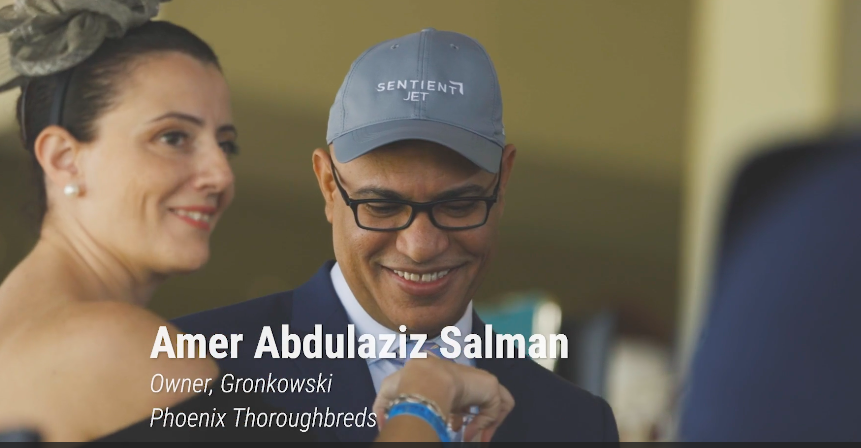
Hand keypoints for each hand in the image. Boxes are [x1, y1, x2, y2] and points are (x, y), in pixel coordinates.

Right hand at [373, 356, 514, 442]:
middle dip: (475, 418)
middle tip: (465, 433)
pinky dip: (488, 422)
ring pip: (495, 398)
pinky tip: (472, 431)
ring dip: (487, 421)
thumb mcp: (387, 391)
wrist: (424, 382)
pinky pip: (498, 406)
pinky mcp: (490, 385)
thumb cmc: (407, 384)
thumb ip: (382, 406)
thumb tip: (381, 421)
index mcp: (445, 376)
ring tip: (475, 438)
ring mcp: (477, 379)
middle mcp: (463, 376)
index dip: (457, 413)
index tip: (451, 424)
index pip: (457, 392)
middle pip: (479, 395)